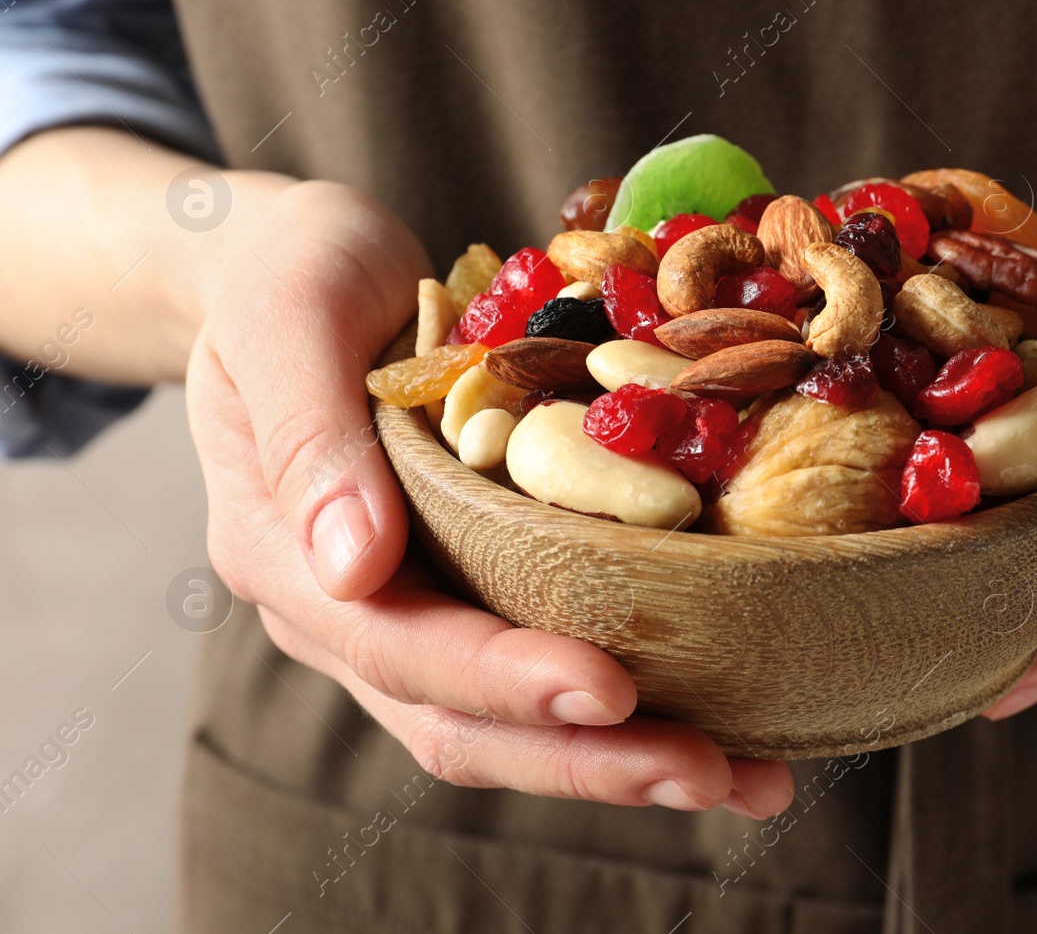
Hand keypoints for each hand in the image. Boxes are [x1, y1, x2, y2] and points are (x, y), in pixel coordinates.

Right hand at [187, 179, 793, 814]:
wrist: (287, 265)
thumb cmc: (288, 270)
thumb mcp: (286, 312)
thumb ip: (308, 431)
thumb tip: (355, 566)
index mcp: (284, 550)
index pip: (397, 644)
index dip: (503, 677)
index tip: (611, 689)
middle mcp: (342, 608)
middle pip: (462, 721)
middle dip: (588, 758)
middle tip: (714, 771)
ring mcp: (405, 610)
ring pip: (506, 725)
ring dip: (620, 760)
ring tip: (745, 777)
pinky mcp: (464, 591)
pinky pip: (538, 668)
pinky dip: (621, 709)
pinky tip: (722, 720)